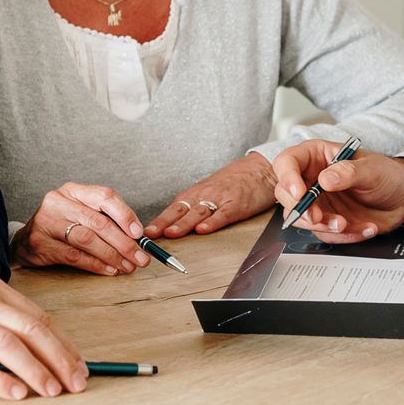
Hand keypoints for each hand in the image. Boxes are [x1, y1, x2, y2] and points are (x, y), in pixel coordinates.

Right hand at [0, 271, 87, 399]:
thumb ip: (1, 315)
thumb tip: (41, 346)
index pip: (38, 317)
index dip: (63, 344)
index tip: (79, 367)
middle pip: (30, 330)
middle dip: (59, 358)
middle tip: (77, 384)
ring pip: (7, 345)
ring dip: (35, 370)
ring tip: (52, 391)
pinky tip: (15, 394)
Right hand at [13, 182, 148, 275]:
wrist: (25, 241)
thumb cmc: (60, 226)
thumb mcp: (80, 213)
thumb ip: (105, 220)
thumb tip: (138, 238)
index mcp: (73, 190)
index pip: (105, 196)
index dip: (125, 215)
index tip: (139, 234)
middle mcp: (59, 201)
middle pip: (98, 222)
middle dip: (124, 243)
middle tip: (141, 258)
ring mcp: (47, 221)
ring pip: (87, 239)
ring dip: (112, 255)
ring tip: (128, 266)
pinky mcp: (40, 243)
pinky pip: (73, 256)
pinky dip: (95, 264)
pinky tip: (109, 270)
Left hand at [149, 153, 278, 235]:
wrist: (259, 169)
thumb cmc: (233, 183)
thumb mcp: (209, 192)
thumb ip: (193, 208)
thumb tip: (171, 225)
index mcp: (196, 194)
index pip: (172, 208)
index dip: (158, 221)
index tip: (144, 233)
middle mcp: (204, 195)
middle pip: (181, 210)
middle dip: (164, 223)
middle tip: (151, 235)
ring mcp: (221, 199)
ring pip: (198, 213)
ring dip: (183, 224)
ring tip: (171, 233)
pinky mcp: (237, 204)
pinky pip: (223, 214)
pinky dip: (213, 223)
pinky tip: (203, 230)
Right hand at [268, 140, 403, 242]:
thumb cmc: (387, 174)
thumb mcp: (370, 169)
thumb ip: (347, 172)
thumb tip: (325, 180)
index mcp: (316, 156)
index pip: (287, 163)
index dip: (287, 178)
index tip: (299, 193)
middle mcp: (312, 179)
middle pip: (286, 194)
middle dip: (300, 209)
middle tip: (318, 217)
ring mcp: (318, 202)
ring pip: (302, 218)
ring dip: (322, 226)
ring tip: (345, 224)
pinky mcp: (328, 221)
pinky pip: (324, 233)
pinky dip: (343, 235)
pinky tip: (364, 228)